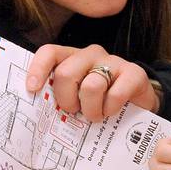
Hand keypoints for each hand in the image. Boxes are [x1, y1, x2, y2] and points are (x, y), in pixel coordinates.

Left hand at [25, 43, 158, 121]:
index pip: (50, 53)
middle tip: (74, 112)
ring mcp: (114, 61)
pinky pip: (115, 94)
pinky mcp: (134, 72)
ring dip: (91, 109)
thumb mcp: (74, 99)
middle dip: (67, 99)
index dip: (38, 69)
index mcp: (71, 59)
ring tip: (96, 116)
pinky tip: (112, 111)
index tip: (32, 89)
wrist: (137, 109)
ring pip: (91, 86)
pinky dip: (110, 109)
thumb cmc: (98, 104)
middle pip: (66, 73)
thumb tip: (36, 111)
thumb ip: (58, 98)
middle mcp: (91, 55)